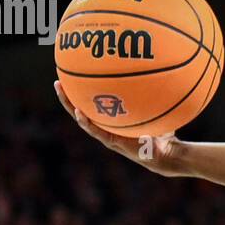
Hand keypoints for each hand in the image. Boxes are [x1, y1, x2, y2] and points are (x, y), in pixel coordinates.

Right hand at [54, 80, 184, 176]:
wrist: (167, 154)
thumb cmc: (163, 131)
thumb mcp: (157, 108)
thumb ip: (154, 94)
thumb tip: (159, 70)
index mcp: (113, 120)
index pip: (93, 105)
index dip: (82, 93)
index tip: (72, 78)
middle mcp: (106, 127)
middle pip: (81, 110)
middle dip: (69, 97)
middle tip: (58, 81)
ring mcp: (107, 135)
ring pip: (83, 119)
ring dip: (70, 106)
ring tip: (61, 90)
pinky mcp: (112, 143)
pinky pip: (95, 131)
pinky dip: (86, 122)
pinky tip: (78, 112)